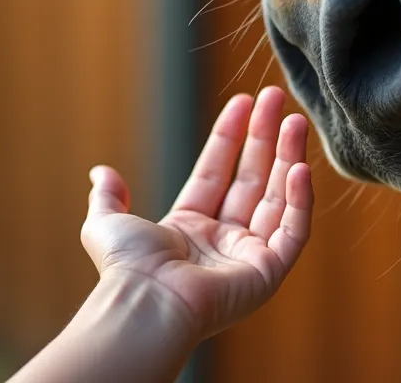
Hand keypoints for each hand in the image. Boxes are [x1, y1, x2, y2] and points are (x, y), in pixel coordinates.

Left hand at [80, 86, 313, 341]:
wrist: (146, 301)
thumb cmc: (126, 267)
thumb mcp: (107, 222)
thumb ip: (108, 196)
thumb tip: (101, 172)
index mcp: (189, 228)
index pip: (217, 171)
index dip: (230, 136)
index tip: (244, 102)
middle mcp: (222, 241)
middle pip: (252, 179)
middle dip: (266, 138)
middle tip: (277, 99)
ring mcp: (248, 256)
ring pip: (277, 199)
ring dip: (289, 158)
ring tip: (296, 120)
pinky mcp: (268, 273)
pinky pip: (293, 232)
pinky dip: (299, 200)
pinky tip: (299, 167)